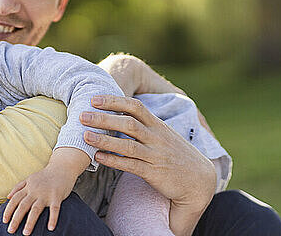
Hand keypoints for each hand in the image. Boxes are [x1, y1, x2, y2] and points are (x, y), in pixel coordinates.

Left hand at [3, 164, 76, 234]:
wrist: (62, 167)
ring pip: (36, 209)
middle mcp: (35, 191)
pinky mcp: (57, 196)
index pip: (15, 199)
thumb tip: (7, 197)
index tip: (4, 221)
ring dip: (30, 222)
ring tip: (26, 233)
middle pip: (23, 206)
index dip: (8, 210)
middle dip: (15, 219)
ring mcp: (46, 194)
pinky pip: (54, 209)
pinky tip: (50, 228)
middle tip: (10, 230)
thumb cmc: (46, 175)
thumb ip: (19, 186)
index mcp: (28, 187)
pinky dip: (52, 218)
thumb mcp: (30, 178)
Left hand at [80, 95, 215, 234]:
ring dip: (105, 140)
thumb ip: (145, 124)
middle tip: (82, 115)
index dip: (114, 101)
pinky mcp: (154, 173)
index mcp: (158, 125)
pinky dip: (114, 161)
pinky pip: (131, 166)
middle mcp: (157, 137)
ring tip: (85, 136)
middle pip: (129, 123)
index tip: (94, 99)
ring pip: (128, 145)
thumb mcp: (163, 135)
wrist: (199, 181)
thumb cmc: (175, 155)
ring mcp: (155, 155)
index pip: (135, 106)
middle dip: (104, 118)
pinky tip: (98, 157)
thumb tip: (121, 112)